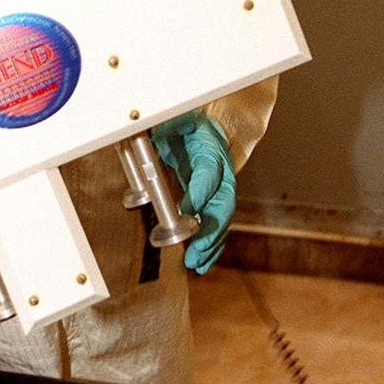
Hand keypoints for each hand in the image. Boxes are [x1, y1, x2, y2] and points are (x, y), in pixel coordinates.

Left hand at [150, 113, 234, 273]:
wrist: (202, 131)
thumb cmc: (187, 127)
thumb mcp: (178, 120)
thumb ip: (172, 126)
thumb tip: (160, 133)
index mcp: (211, 150)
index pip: (209, 173)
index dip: (201, 192)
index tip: (188, 210)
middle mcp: (221, 173)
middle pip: (223, 205)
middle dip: (211, 231)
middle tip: (196, 250)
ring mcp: (220, 190)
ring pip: (221, 221)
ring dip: (211, 245)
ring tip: (197, 263)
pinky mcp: (212, 204)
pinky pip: (215, 227)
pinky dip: (210, 247)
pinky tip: (201, 263)